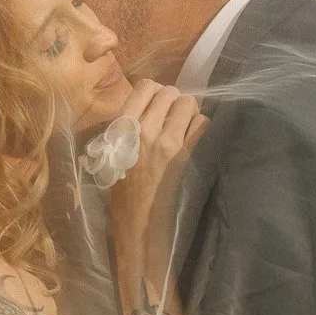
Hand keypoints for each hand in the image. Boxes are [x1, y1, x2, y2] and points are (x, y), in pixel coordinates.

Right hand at [107, 79, 206, 250]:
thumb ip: (127, 131)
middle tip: (174, 118)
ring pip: (189, 104)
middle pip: (170, 93)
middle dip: (174, 101)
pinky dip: (201, 127)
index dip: (155, 91)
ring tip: (185, 128)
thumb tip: (148, 110)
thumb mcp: (113, 158)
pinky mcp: (187, 155)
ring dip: (190, 113)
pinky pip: (202, 124)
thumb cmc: (123, 197)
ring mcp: (168, 142)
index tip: (158, 103)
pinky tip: (194, 140)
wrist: (140, 227)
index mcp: (122, 129)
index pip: (144, 87)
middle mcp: (145, 130)